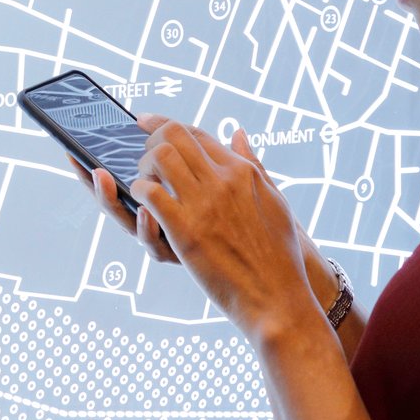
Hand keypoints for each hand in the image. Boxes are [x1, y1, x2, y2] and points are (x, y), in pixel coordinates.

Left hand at [129, 115, 316, 342]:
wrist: (279, 298)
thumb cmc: (280, 253)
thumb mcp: (274, 200)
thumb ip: (253, 164)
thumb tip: (238, 132)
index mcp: (242, 171)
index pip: (198, 134)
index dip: (166, 123)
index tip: (146, 121)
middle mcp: (223, 180)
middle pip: (174, 137)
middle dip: (150, 138)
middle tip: (141, 153)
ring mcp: (204, 204)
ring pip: (159, 157)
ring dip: (143, 164)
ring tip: (143, 178)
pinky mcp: (186, 231)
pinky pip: (151, 194)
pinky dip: (139, 191)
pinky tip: (142, 202)